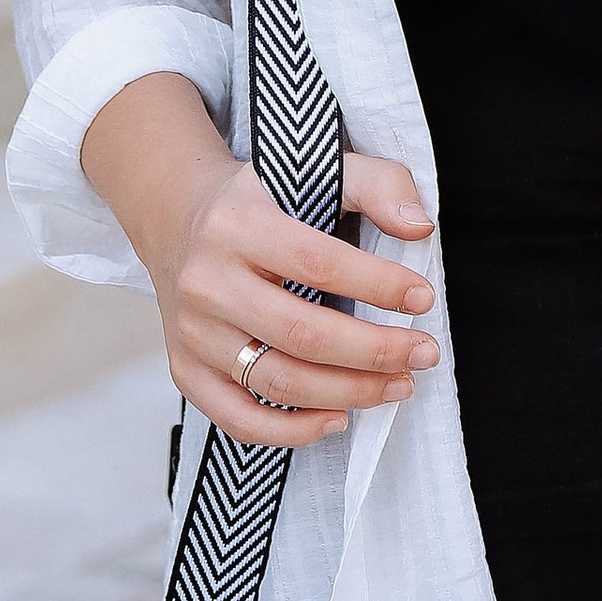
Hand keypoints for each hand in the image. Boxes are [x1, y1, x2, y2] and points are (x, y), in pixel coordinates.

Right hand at [81, 74, 438, 448]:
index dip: (378, 285)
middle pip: (302, 334)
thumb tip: (418, 226)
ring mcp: (192, 331)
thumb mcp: (310, 169)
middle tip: (423, 353)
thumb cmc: (258, 202)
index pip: (318, 263)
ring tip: (397, 384)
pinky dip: (293, 431)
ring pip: (278, 382)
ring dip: (349, 393)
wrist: (178, 220)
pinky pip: (238, 419)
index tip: (422, 298)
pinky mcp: (185, 369)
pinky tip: (338, 418)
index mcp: (238, 224)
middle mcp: (207, 280)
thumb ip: (375, 184)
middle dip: (376, 351)